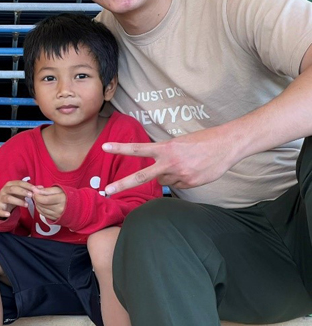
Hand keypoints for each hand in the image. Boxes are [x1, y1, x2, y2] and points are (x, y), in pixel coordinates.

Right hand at [0, 180, 34, 218]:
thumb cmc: (12, 196)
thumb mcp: (20, 193)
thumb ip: (30, 190)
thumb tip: (41, 187)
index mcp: (10, 185)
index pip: (19, 183)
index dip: (27, 185)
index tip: (35, 189)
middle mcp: (4, 190)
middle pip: (13, 189)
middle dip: (22, 191)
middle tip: (31, 195)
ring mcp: (0, 199)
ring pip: (8, 198)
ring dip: (17, 201)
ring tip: (26, 205)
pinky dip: (3, 212)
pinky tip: (8, 214)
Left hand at [32, 186, 65, 220]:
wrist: (76, 205)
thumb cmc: (67, 195)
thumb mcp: (58, 189)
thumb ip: (46, 190)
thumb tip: (36, 190)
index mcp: (61, 199)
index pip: (45, 200)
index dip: (37, 196)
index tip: (35, 191)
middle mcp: (60, 209)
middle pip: (42, 205)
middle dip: (36, 199)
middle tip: (36, 193)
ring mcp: (57, 215)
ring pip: (41, 210)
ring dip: (37, 203)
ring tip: (39, 198)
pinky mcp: (55, 219)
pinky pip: (43, 214)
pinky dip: (40, 208)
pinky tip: (41, 204)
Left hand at [102, 128, 234, 194]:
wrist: (227, 145)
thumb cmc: (202, 141)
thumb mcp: (179, 144)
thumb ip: (165, 157)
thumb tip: (158, 177)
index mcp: (166, 148)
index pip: (138, 148)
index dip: (120, 148)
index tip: (104, 146)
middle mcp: (170, 163)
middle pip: (141, 176)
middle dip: (122, 184)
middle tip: (106, 190)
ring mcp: (180, 175)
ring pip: (163, 182)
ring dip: (167, 176)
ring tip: (184, 164)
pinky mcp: (190, 184)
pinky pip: (177, 186)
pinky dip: (181, 180)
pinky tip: (193, 170)